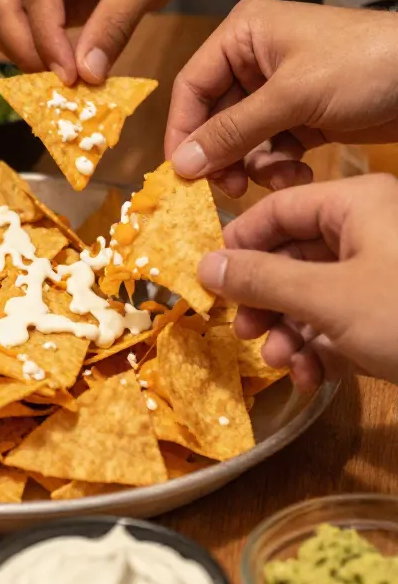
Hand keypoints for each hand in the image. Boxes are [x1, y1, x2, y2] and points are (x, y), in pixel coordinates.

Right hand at [0, 0, 207, 84]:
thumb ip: (114, 25)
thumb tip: (87, 73)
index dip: (47, 37)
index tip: (69, 76)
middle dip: (25, 47)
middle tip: (59, 82)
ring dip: (21, 49)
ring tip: (61, 74)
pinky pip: (11, 19)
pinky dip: (26, 45)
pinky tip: (57, 61)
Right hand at [166, 0, 397, 196]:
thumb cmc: (366, 64)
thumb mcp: (292, 97)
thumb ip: (232, 131)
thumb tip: (181, 164)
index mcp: (244, 33)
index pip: (192, 85)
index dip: (183, 131)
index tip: (181, 174)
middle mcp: (256, 57)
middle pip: (215, 116)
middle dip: (223, 155)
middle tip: (229, 189)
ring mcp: (281, 88)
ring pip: (243, 138)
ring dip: (254, 164)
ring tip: (275, 180)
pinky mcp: (304, 114)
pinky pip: (272, 147)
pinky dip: (279, 165)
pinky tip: (299, 173)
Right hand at [197, 174, 397, 391]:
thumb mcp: (329, 298)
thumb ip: (263, 279)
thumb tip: (204, 266)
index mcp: (358, 205)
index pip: (278, 209)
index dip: (239, 245)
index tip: (211, 282)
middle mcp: (372, 231)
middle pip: (294, 255)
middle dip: (266, 301)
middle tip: (243, 332)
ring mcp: (387, 274)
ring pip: (316, 295)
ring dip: (290, 332)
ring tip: (282, 364)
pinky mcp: (395, 314)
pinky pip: (344, 322)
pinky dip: (322, 349)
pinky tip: (312, 378)